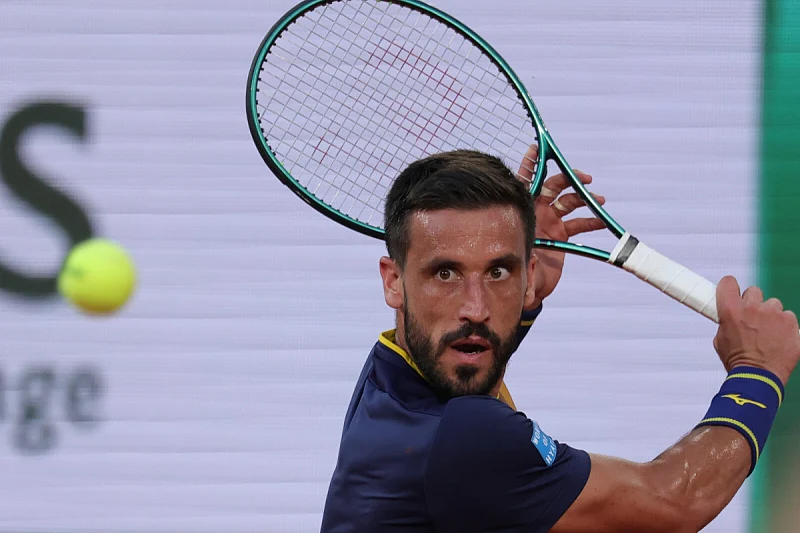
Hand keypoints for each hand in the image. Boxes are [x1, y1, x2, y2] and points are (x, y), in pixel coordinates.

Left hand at [517, 144, 605, 308]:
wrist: (529, 287)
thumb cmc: (517, 270)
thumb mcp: (519, 263)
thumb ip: (526, 263)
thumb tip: (536, 260)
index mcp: (522, 210)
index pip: (524, 182)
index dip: (530, 165)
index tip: (536, 148)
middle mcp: (536, 211)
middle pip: (552, 186)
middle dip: (568, 178)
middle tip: (585, 179)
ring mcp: (550, 221)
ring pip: (569, 202)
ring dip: (584, 198)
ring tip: (600, 200)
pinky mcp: (562, 234)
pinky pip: (578, 222)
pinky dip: (592, 220)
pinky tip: (602, 221)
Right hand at [714, 275, 799, 384]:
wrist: (759, 378)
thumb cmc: (737, 362)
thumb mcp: (720, 340)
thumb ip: (726, 322)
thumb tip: (728, 316)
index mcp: (731, 310)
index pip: (728, 282)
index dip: (729, 287)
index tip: (731, 291)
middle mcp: (753, 308)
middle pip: (753, 292)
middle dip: (752, 303)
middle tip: (751, 319)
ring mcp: (775, 314)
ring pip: (773, 305)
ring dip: (770, 315)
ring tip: (767, 333)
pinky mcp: (792, 323)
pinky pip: (788, 317)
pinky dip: (785, 327)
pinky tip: (779, 339)